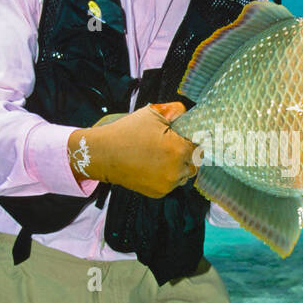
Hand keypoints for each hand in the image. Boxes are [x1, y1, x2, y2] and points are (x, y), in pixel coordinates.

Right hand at [67, 102, 199, 196]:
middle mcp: (176, 170)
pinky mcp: (159, 193)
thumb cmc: (127, 132)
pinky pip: (172, 184)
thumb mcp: (152, 113)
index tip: (182, 136)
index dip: (191, 139)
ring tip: (161, 156)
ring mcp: (168, 184)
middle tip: (172, 146)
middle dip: (187, 154)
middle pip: (194, 162)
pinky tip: (154, 166)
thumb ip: (175, 110)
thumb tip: (187, 113)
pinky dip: (167, 176)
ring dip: (179, 166)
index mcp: (178, 150)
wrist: (104, 155)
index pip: (198, 146)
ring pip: (184, 175)